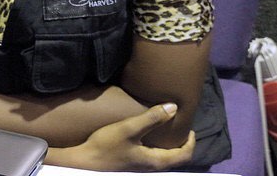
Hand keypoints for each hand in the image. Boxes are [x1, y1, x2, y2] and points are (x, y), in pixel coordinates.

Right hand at [59, 103, 195, 171]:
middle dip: (180, 143)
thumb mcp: (129, 129)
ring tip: (164, 128)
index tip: (189, 127)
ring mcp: (141, 168)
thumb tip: (173, 108)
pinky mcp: (132, 165)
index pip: (184, 155)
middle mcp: (152, 168)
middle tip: (178, 125)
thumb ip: (151, 118)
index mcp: (156, 161)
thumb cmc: (108, 146)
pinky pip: (152, 157)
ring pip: (163, 158)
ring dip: (168, 145)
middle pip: (175, 158)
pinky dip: (157, 146)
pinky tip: (146, 136)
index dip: (190, 142)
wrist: (85, 162)